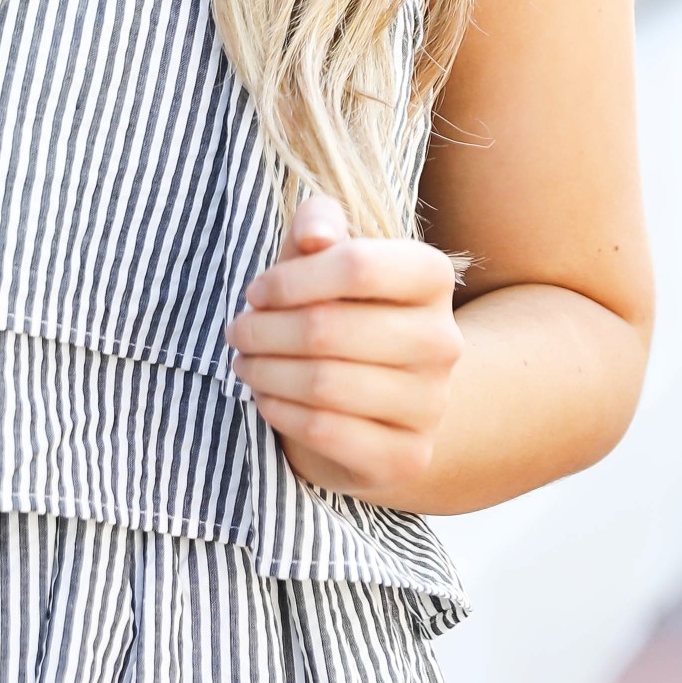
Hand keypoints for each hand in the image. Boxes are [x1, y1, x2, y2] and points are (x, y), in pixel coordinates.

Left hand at [224, 192, 465, 503]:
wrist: (381, 400)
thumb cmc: (343, 313)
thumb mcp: (325, 261)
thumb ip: (317, 226)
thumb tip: (314, 233)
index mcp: (432, 277)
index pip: (356, 265)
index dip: (291, 278)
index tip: (257, 292)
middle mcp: (443, 341)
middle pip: (328, 328)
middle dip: (263, 330)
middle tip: (238, 332)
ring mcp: (431, 404)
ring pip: (322, 383)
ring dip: (265, 371)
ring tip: (246, 362)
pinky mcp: (407, 456)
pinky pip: (326, 430)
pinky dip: (280, 411)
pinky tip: (267, 397)